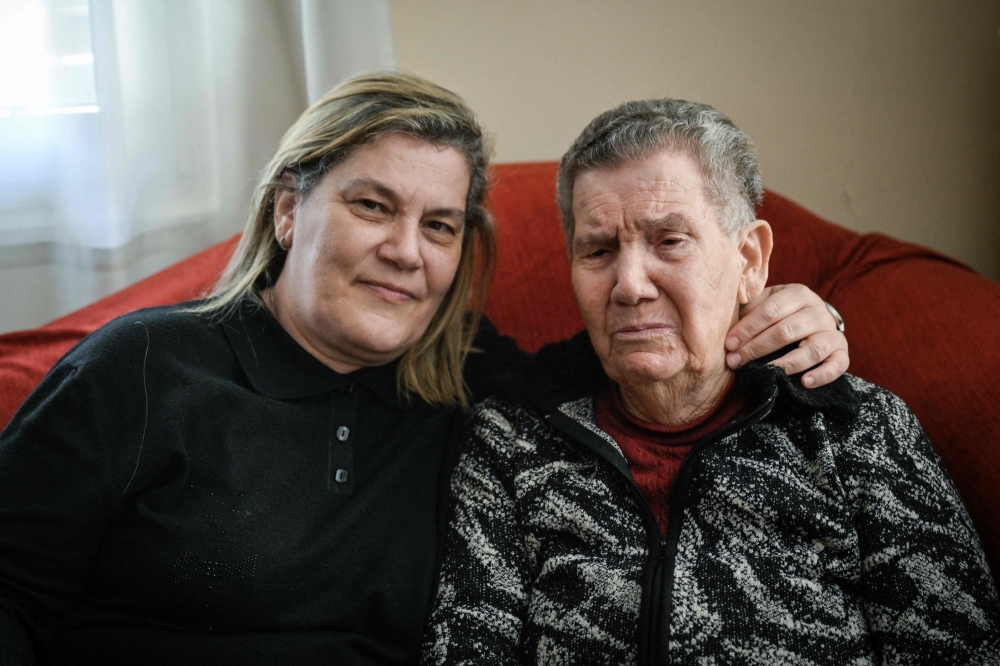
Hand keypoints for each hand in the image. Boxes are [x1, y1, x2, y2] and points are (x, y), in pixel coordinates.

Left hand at [725, 284, 848, 387]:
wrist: (813, 321)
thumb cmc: (780, 313)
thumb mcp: (766, 302)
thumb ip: (750, 306)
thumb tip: (724, 314)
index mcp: (798, 294)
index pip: (770, 310)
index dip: (747, 328)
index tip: (728, 344)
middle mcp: (818, 311)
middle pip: (787, 331)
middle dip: (757, 348)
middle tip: (735, 361)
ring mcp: (832, 332)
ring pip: (813, 349)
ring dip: (786, 364)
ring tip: (764, 374)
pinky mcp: (842, 352)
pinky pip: (838, 365)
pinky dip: (822, 375)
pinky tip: (804, 383)